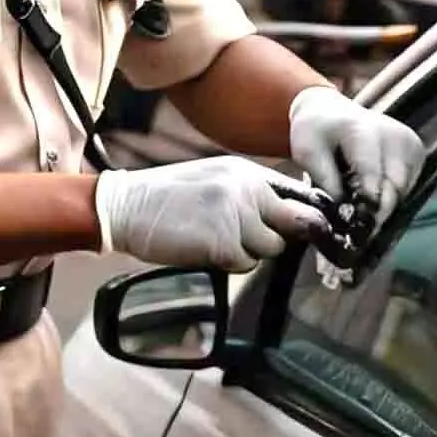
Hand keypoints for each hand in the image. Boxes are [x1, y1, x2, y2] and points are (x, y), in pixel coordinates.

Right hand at [94, 156, 330, 271]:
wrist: (126, 206)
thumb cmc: (167, 198)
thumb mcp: (214, 181)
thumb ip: (249, 194)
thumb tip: (286, 217)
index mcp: (246, 172)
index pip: (297, 194)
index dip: (305, 215)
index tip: (310, 230)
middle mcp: (247, 189)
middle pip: (296, 222)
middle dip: (283, 235)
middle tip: (258, 241)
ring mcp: (237, 215)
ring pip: (271, 247)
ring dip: (250, 252)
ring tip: (217, 240)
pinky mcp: (224, 242)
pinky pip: (246, 264)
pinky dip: (230, 263)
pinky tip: (205, 249)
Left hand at [288, 85, 425, 223]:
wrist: (331, 111)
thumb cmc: (316, 133)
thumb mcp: (307, 153)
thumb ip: (326, 181)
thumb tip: (344, 214)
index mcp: (362, 129)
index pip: (373, 174)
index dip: (367, 205)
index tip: (357, 228)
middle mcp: (392, 133)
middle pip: (393, 186)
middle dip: (376, 211)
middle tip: (359, 229)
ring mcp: (408, 140)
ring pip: (403, 190)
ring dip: (384, 205)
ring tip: (361, 206)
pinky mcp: (416, 149)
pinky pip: (408, 186)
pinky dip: (391, 196)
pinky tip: (372, 193)